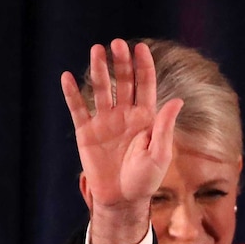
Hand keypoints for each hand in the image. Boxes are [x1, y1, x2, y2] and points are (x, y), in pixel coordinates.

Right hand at [61, 39, 182, 243]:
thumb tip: (177, 101)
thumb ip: (164, 127)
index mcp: (146, 118)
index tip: (141, 48)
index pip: (146, 86)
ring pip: (102, 90)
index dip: (144, 67)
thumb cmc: (145, 180)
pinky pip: (78, 109)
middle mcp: (125, 115)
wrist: (122, 200)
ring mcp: (105, 122)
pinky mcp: (86, 132)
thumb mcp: (160, 155)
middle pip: (123, 82)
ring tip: (96, 50)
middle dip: (121, 63)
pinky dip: (72, 93)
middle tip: (117, 44)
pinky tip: (67, 76)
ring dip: (99, 70)